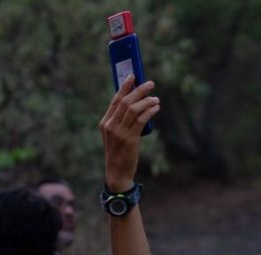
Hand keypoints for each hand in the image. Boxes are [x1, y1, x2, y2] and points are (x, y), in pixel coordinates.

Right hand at [98, 76, 159, 191]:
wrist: (117, 173)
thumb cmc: (119, 154)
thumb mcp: (116, 136)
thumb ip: (122, 122)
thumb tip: (137, 107)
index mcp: (105, 122)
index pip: (115, 100)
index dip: (124, 87)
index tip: (133, 76)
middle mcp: (110, 125)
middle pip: (125, 102)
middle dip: (138, 90)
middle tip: (150, 83)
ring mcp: (119, 132)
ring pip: (133, 109)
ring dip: (147, 101)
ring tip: (156, 98)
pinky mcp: (129, 139)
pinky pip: (140, 120)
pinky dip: (149, 112)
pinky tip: (156, 108)